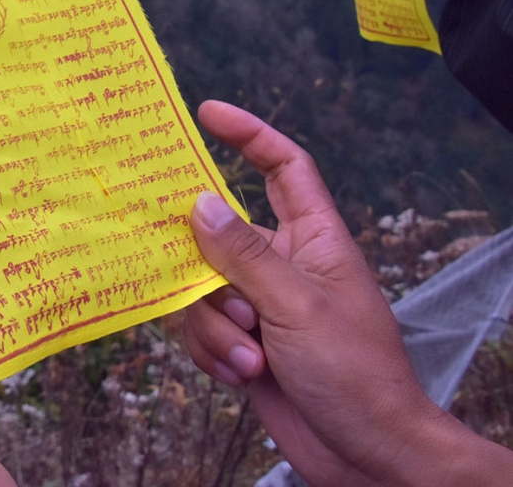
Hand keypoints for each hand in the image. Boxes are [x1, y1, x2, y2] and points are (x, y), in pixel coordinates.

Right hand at [183, 100, 512, 486]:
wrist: (367, 454)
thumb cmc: (355, 373)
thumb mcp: (296, 305)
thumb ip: (243, 253)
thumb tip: (199, 202)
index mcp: (315, 240)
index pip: (284, 169)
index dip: (250, 135)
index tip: (207, 112)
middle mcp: (284, 265)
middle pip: (218, 233)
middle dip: (206, 266)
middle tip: (220, 293)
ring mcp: (260, 305)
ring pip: (201, 288)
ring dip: (216, 325)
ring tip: (252, 354)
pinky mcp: (242, 343)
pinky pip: (200, 328)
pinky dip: (214, 352)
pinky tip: (242, 375)